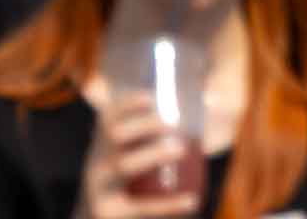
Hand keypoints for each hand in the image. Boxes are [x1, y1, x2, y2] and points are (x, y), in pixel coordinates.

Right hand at [80, 92, 203, 218]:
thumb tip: (211, 103)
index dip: (128, 104)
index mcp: (102, 147)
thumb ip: (159, 137)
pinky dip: (168, 204)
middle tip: (172, 125)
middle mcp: (96, 164)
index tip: (152, 98)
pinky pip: (140, 208)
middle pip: (115, 134)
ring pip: (124, 165)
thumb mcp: (129, 159)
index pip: (108, 117)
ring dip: (154, 154)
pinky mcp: (108, 214)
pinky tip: (192, 200)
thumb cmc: (125, 186)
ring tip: (181, 150)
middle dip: (145, 124)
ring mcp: (99, 189)